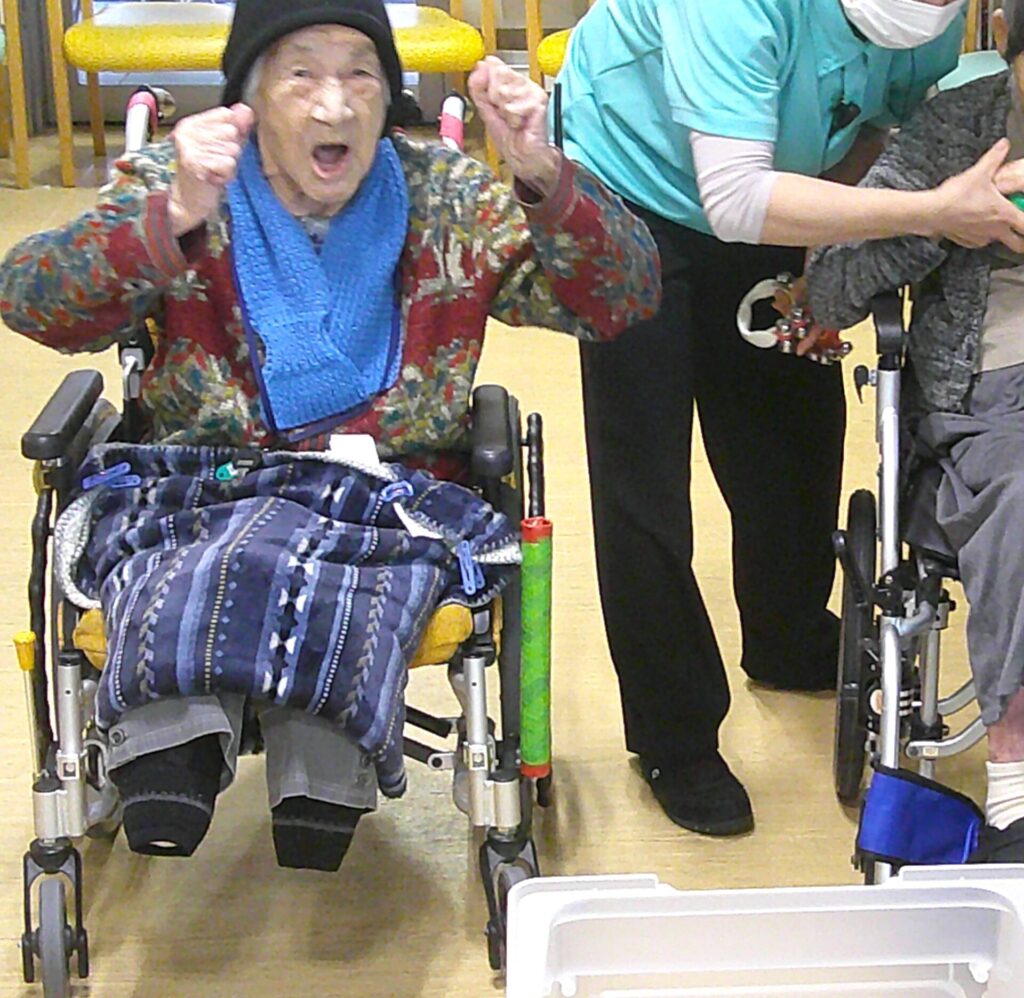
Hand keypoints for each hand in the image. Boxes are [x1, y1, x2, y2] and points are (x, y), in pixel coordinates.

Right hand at [167, 103, 254, 236]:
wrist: (189, 201)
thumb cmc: (206, 173)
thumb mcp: (221, 146)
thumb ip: (236, 127)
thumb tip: (246, 110)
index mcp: (191, 123)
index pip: (226, 114)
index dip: (231, 134)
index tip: (219, 147)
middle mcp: (187, 132)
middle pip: (231, 132)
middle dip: (231, 151)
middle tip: (216, 162)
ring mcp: (190, 147)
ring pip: (231, 149)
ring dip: (229, 165)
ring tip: (215, 171)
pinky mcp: (195, 162)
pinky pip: (228, 163)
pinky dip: (226, 175)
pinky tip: (215, 178)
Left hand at [468, 56, 560, 196]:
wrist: (526, 160)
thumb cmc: (511, 140)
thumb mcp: (488, 112)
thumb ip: (480, 89)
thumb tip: (479, 66)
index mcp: (510, 84)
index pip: (494, 67)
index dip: (488, 84)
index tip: (493, 102)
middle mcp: (523, 84)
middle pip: (498, 74)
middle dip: (495, 99)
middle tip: (504, 114)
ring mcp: (532, 91)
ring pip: (505, 90)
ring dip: (505, 111)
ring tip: (513, 121)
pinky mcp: (539, 101)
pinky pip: (514, 104)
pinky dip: (513, 118)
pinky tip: (520, 124)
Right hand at [925, 139, 1023, 252]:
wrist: (931, 212)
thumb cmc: (955, 196)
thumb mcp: (979, 171)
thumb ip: (995, 157)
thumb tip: (1004, 145)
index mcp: (1003, 214)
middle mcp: (994, 230)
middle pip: (1017, 244)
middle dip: (1022, 242)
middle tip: (1021, 233)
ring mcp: (979, 237)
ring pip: (997, 241)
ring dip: (1000, 234)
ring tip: (995, 222)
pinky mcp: (965, 240)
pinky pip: (979, 241)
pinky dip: (981, 235)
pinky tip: (977, 226)